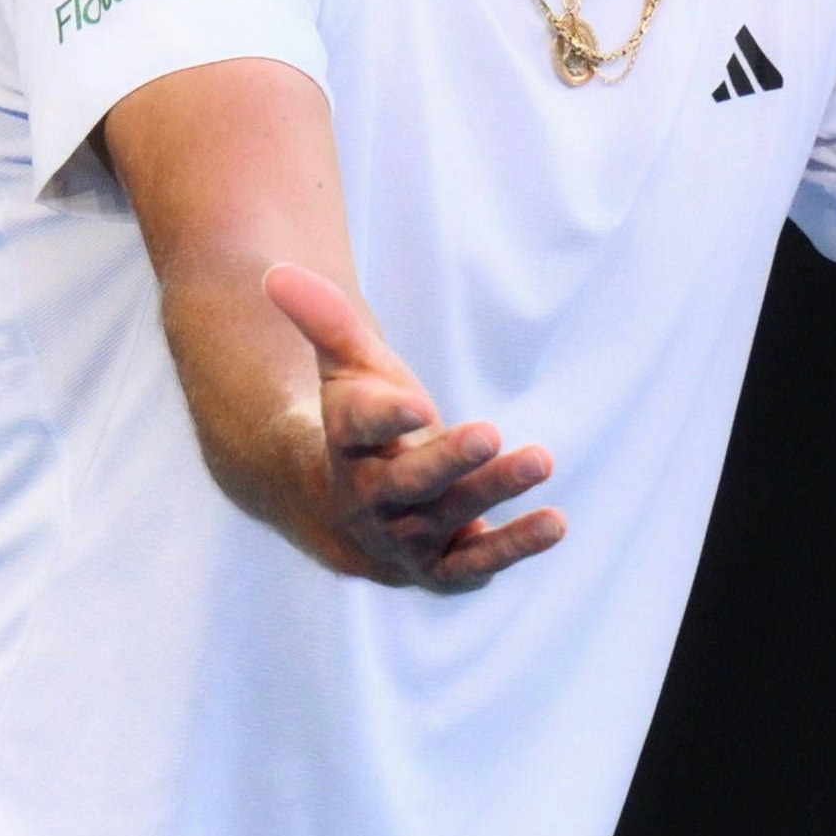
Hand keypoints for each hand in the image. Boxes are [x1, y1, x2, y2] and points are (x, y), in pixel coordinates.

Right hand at [262, 262, 565, 592]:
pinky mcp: (443, 566)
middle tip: (489, 433)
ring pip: (448, 518)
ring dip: (493, 491)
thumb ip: (325, 320)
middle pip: (408, 482)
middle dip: (448, 460)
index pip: (360, 428)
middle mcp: (371, 498)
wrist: (342, 512)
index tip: (416, 404)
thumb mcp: (345, 369)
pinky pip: (476, 564)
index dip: (387, 416)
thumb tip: (278, 270)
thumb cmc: (358, 426)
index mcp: (345, 445)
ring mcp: (405, 537)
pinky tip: (556, 522)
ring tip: (540, 459)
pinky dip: (514, 546)